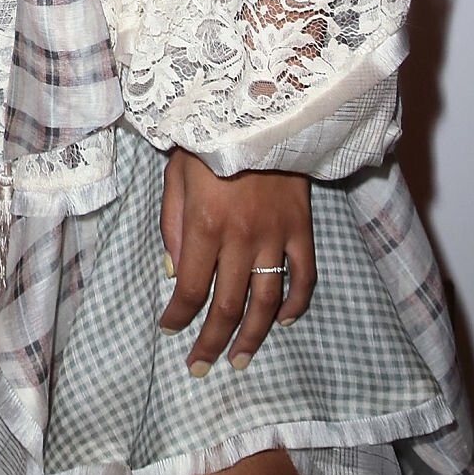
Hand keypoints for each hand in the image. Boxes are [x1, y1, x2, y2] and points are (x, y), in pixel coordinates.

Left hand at [159, 150, 314, 373]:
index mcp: (205, 224)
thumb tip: (175, 275)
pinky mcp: (302, 228)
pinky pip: (304, 277)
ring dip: (252, 336)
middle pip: (227, 305)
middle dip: (212, 342)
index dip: (179, 317)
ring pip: (267, 301)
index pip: (191, 288)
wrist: (257, 107)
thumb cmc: (207, 137)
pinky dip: (297, 304)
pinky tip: (286, 322)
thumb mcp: (175, 175)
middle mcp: (241, 237)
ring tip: (240, 360)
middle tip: (201, 367)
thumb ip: (173, 227)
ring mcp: (276, 235)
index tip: (169, 331)